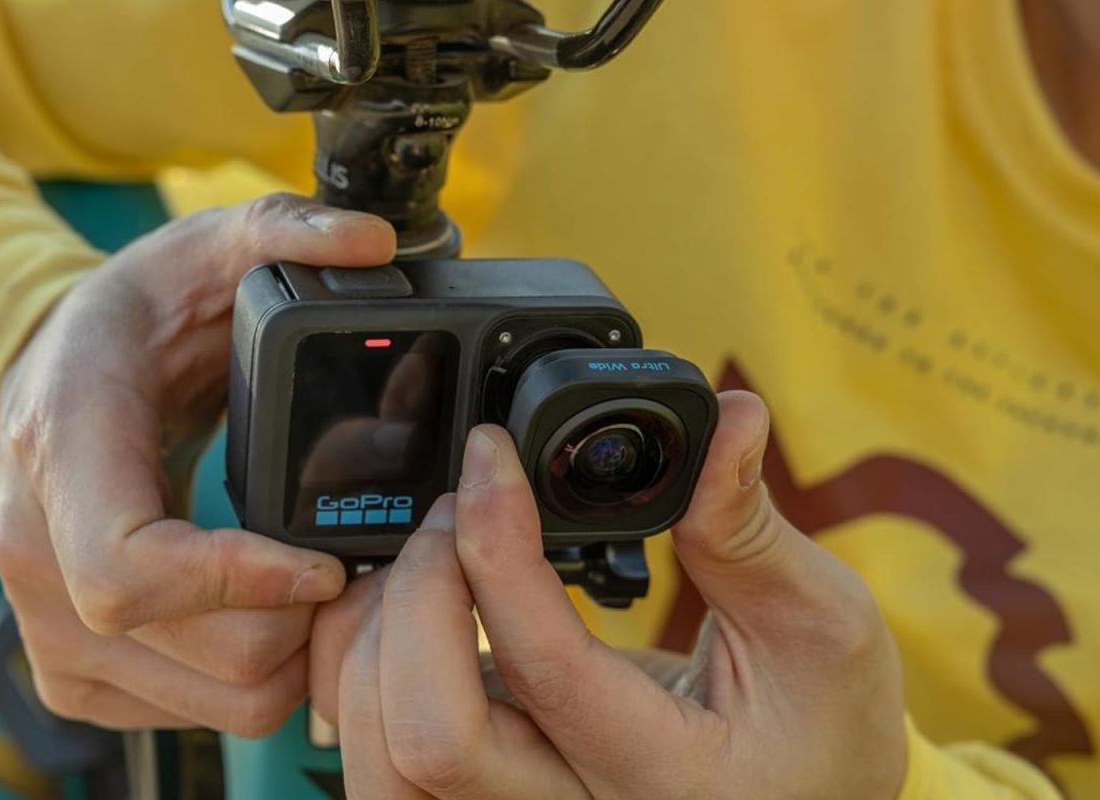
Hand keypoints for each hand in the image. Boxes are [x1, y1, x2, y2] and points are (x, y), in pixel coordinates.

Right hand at [0, 193, 395, 734]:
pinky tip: (266, 616)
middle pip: (195, 652)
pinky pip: (187, 717)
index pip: (129, 569)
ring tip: (319, 590)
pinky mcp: (70, 673)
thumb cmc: (124, 330)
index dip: (240, 582)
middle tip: (350, 566)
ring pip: (208, 701)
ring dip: (289, 658)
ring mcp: (46, 626)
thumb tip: (372, 241)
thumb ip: (282, 232)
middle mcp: (35, 553)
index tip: (322, 560)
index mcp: (62, 448)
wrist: (38, 389)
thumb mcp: (195, 252)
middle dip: (300, 621)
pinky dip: (249, 682)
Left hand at [311, 392, 908, 797]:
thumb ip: (749, 531)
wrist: (802, 798)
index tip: (493, 457)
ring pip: (384, 754)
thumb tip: (723, 422)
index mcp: (657, 771)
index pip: (544, 670)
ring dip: (376, 635)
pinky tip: (422, 593)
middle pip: (426, 737)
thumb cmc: (820, 726)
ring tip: (436, 548)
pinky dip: (373, 658)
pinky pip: (387, 739)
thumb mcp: (822, 626)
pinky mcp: (487, 781)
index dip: (498, 549)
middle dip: (417, 600)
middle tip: (455, 510)